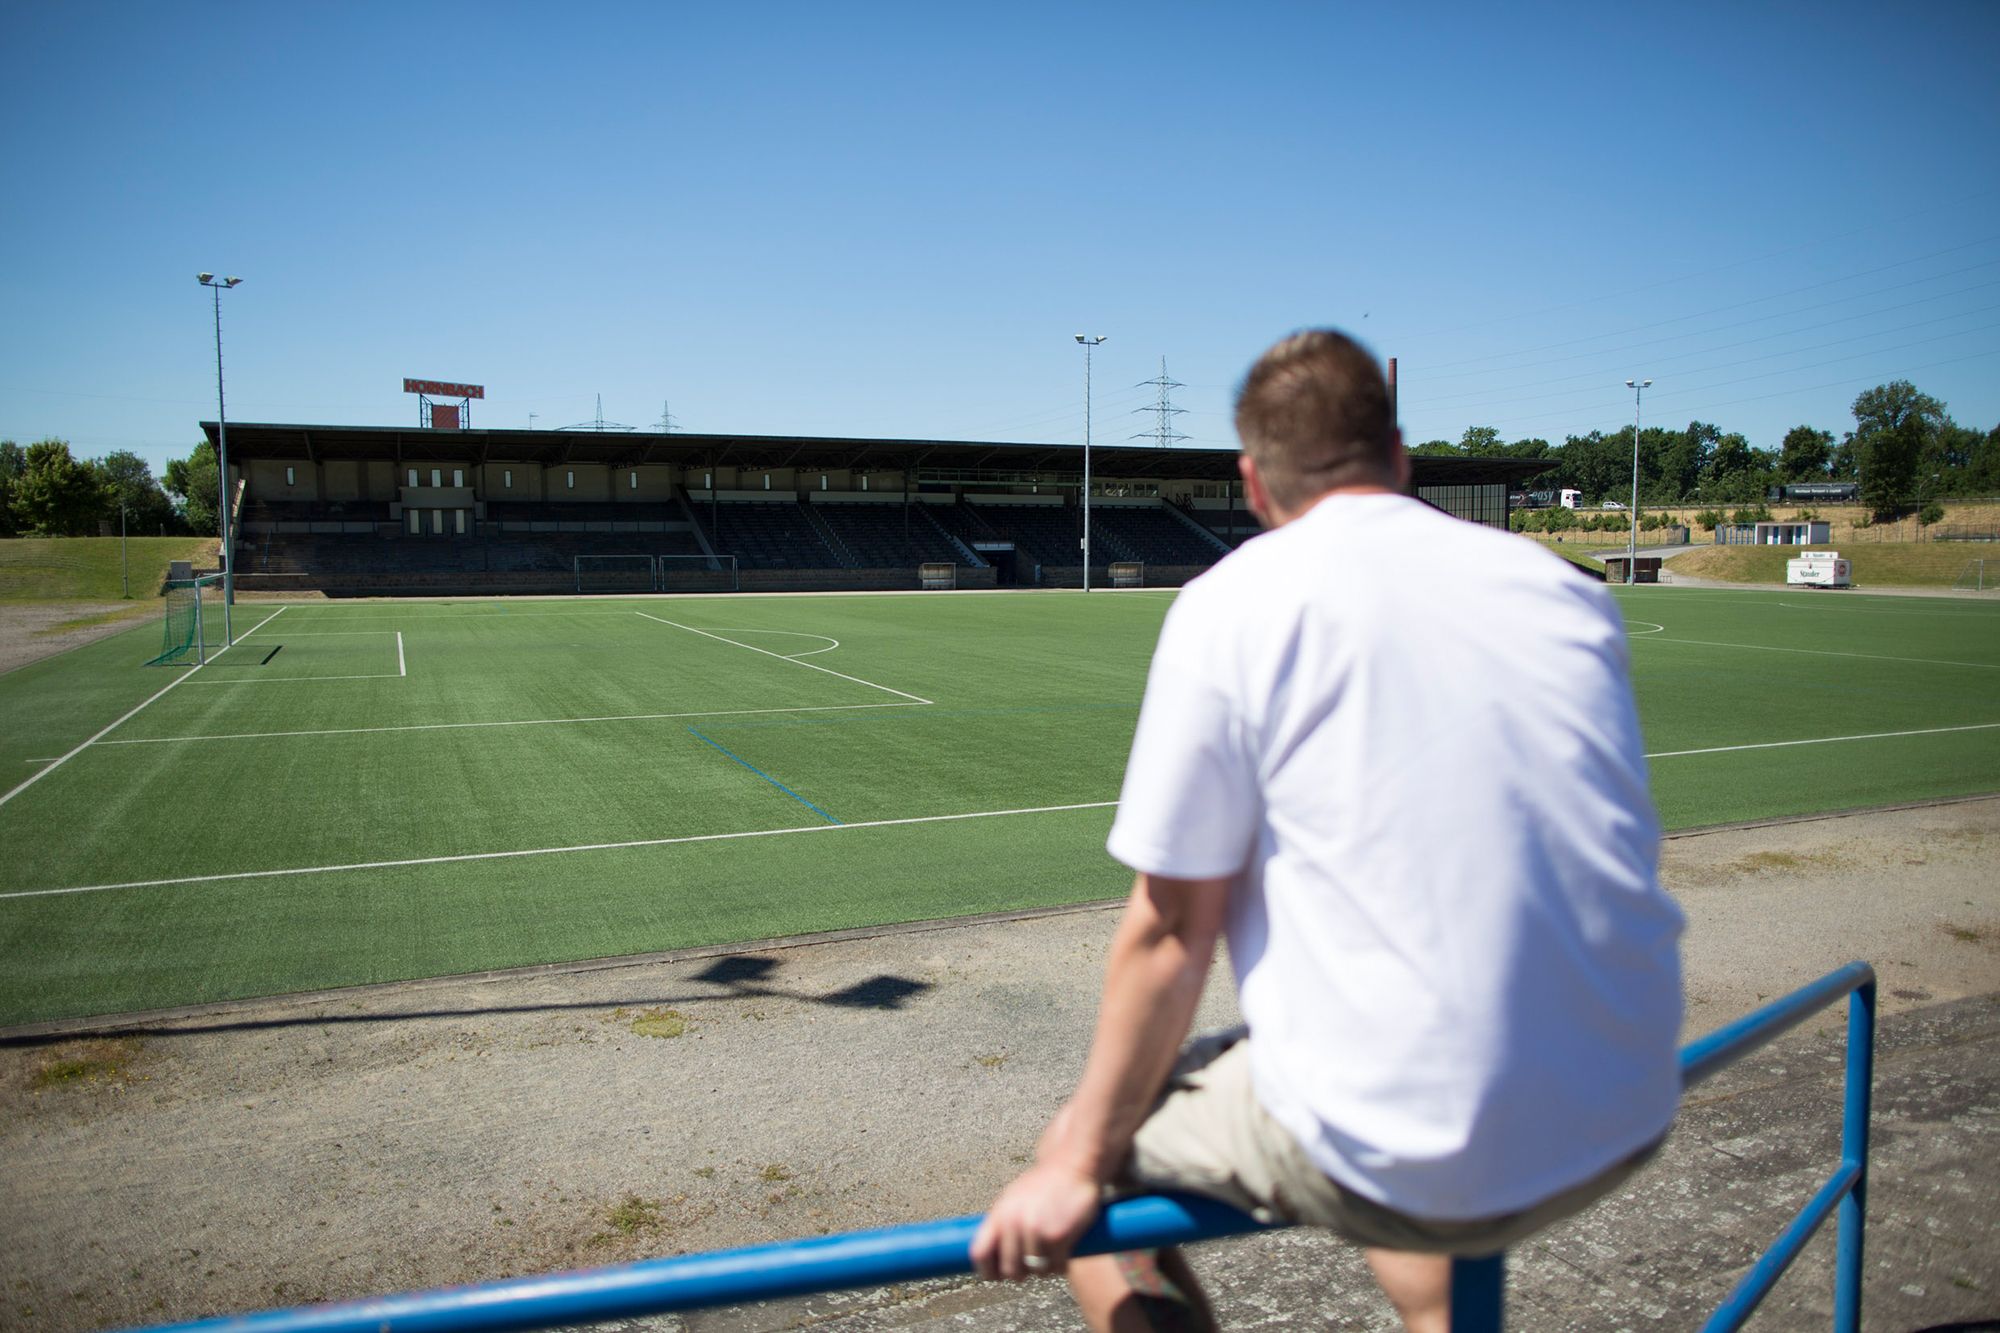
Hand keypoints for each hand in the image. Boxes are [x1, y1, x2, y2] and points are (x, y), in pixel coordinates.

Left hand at [969, 1160, 1102, 1280]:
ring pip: (1036, 1270)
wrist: (1072, 1164)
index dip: (986, 1271)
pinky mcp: (1059, 1236)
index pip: (980, 1253)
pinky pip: (1056, 1266)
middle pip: (1009, 1270)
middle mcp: (1014, 1223)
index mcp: (999, 1214)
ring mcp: (1037, 1231)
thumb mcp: (1013, 1198)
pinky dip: (1060, 1266)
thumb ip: (1003, 1223)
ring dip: (1044, 1269)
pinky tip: (1063, 1256)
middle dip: (1020, 1274)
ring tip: (1049, 1257)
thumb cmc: (1043, 1183)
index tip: (996, 1275)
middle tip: (1029, 1268)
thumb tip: (994, 1254)